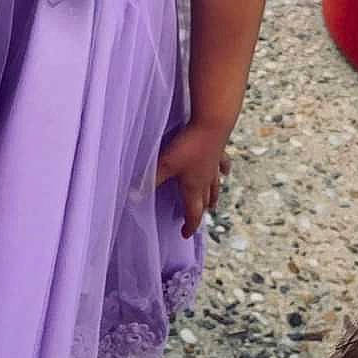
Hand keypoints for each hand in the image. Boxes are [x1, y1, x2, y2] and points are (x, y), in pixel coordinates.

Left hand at [154, 124, 231, 240]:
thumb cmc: (188, 146)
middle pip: (205, 201)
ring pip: (215, 186)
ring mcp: (214, 166)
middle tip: (196, 218)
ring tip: (213, 204)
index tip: (184, 234)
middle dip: (200, 212)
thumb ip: (149, 180)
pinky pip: (223, 166)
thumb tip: (132, 196)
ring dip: (213, 197)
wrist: (212, 123)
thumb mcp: (165, 164)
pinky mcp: (219, 152)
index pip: (193, 212)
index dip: (189, 225)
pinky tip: (225, 172)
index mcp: (193, 187)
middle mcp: (206, 180)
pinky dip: (224, 171)